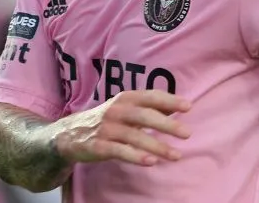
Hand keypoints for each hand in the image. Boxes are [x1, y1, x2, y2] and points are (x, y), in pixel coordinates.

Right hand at [53, 90, 191, 166]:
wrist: (69, 133)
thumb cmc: (107, 119)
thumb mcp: (127, 108)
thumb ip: (151, 107)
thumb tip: (178, 106)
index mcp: (126, 98)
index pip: (151, 96)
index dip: (169, 100)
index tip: (188, 107)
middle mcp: (116, 111)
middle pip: (145, 116)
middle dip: (167, 125)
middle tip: (187, 133)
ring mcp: (107, 129)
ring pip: (135, 136)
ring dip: (157, 146)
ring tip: (176, 155)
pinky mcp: (98, 146)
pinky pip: (120, 151)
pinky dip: (136, 156)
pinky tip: (151, 162)